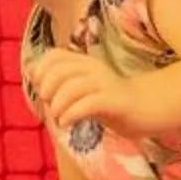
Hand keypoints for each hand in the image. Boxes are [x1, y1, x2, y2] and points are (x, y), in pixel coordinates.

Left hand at [28, 50, 148, 137]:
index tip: (43, 91)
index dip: (41, 72)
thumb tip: (32, 74)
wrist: (148, 109)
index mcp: (85, 63)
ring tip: (58, 118)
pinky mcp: (114, 101)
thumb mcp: (83, 90)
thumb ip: (61, 82)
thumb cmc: (111, 102)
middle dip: (47, 90)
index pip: (53, 56)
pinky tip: (67, 123)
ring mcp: (104, 83)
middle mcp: (93, 68)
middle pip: (58, 71)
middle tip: (50, 106)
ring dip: (57, 106)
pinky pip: (86, 104)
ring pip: (71, 87)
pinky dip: (70, 115)